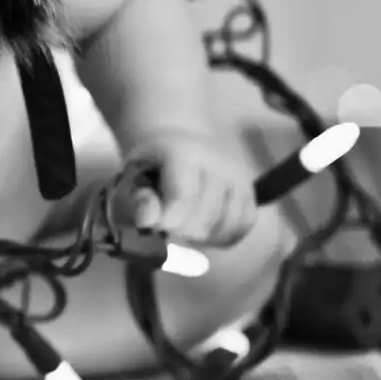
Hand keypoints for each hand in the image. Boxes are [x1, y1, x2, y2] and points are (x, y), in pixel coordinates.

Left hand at [126, 129, 256, 247]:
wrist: (178, 142)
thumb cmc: (149, 166)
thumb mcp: (130, 177)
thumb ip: (135, 200)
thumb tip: (147, 222)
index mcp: (182, 153)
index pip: (183, 197)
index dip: (168, 221)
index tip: (154, 229)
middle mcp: (218, 164)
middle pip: (204, 219)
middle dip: (179, 231)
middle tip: (163, 225)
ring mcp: (239, 178)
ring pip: (225, 227)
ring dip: (200, 237)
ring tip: (181, 226)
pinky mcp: (251, 194)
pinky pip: (240, 228)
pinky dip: (220, 237)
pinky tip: (201, 229)